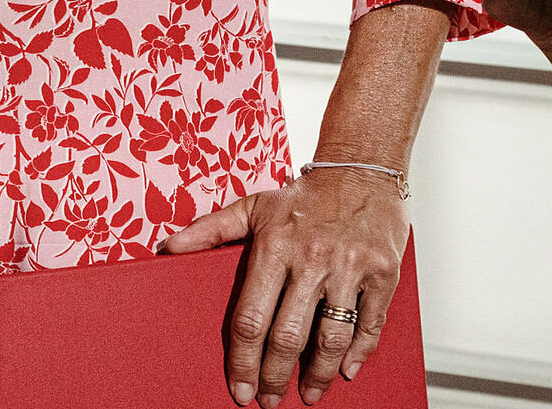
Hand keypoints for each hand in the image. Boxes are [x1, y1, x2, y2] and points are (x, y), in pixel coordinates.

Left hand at [163, 172, 407, 407]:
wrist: (364, 167)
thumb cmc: (306, 195)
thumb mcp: (254, 206)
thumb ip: (210, 229)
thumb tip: (167, 248)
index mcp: (275, 246)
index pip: (251, 318)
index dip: (242, 361)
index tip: (239, 389)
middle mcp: (312, 259)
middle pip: (288, 337)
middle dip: (275, 378)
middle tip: (269, 401)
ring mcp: (350, 267)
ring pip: (331, 338)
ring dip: (317, 376)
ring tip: (306, 395)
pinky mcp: (384, 272)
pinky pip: (370, 323)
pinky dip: (359, 353)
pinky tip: (346, 370)